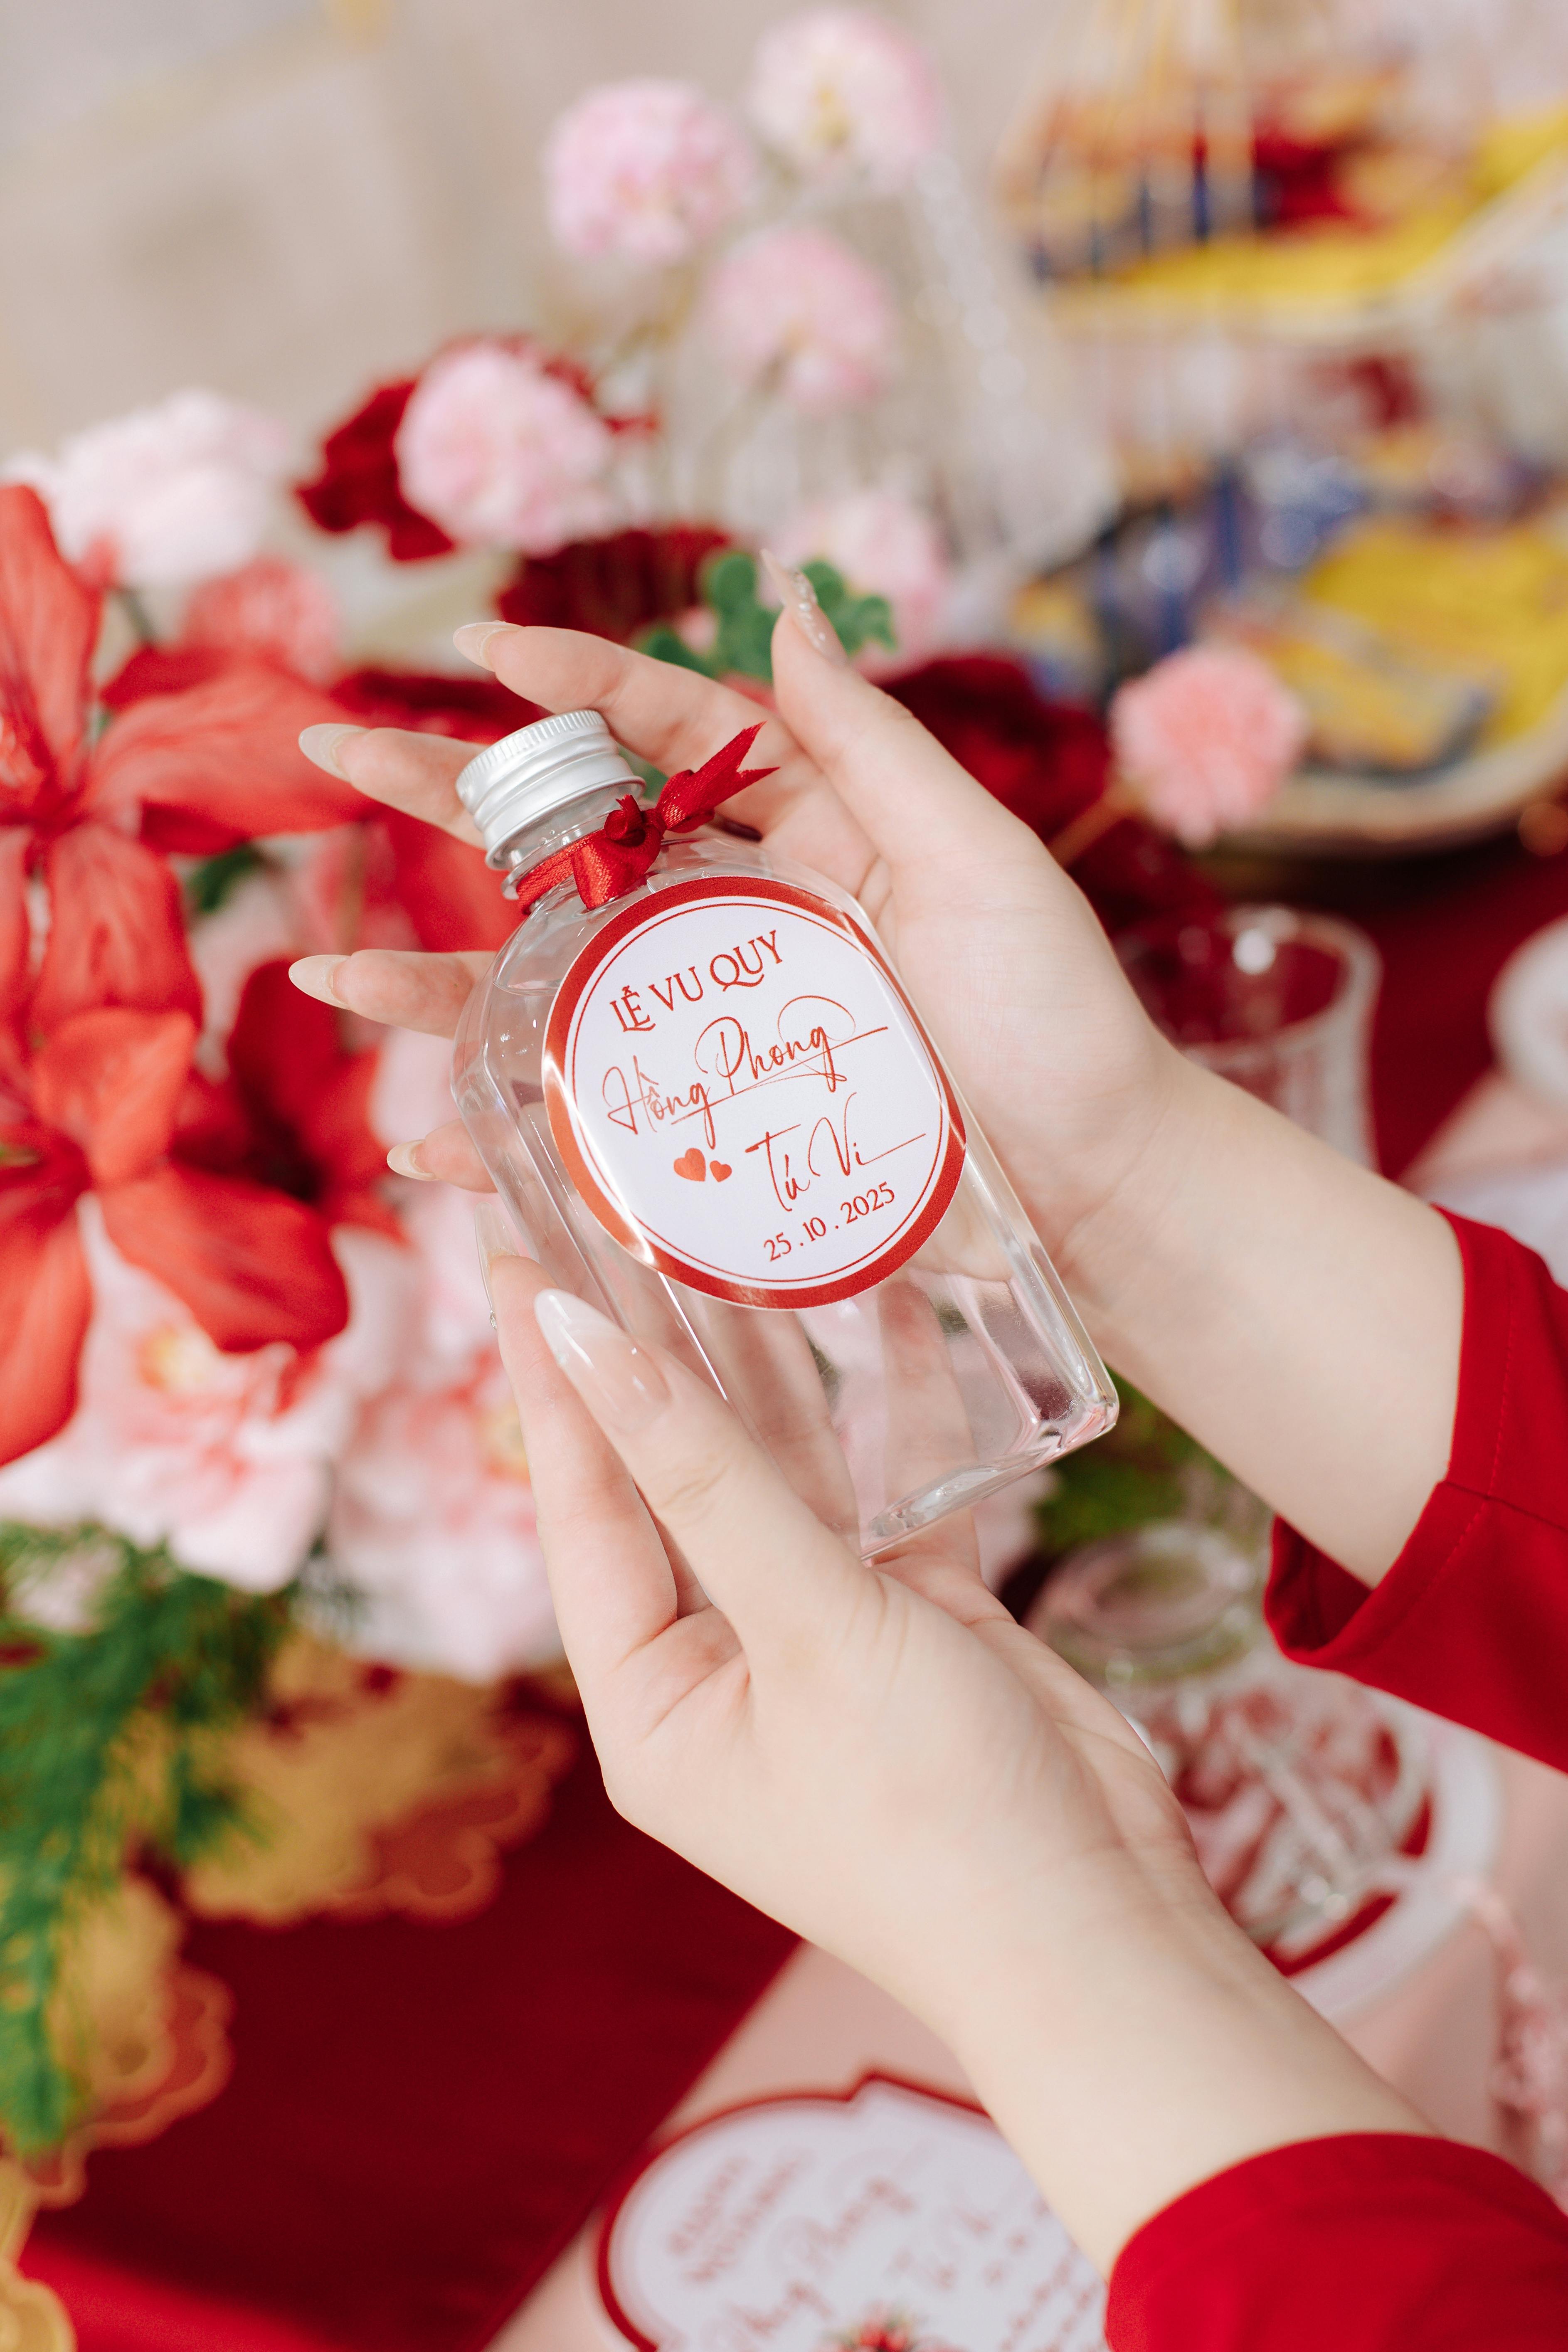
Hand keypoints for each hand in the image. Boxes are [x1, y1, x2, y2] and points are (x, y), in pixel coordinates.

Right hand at [292, 608, 1183, 1259]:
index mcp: (809, 832)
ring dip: (430, 987)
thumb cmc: (1058, 1018)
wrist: (1096, 1183)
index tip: (483, 646)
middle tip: (333, 749)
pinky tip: (426, 1142)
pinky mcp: (711, 1135)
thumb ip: (874, 746)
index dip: (577, 684)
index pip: (670, 734)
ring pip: (547, 993)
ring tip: (328, 981)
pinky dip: (501, 1139)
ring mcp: (712, 1031)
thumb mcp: (982, 860)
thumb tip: (786, 615)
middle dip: (448, 798)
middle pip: (570, 845)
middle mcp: (740, 920)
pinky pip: (583, 1128)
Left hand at [479, 1209, 1427, 2277]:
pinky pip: (885, 1493)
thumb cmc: (932, 1815)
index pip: (580, 1503)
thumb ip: (703, 1470)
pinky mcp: (912, 1619)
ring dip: (774, 1368)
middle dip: (659, 1354)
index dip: (554, 1375)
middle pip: (673, 1476)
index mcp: (652, 1700)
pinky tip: (895, 1313)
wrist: (1101, 1926)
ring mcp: (819, 1639)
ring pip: (781, 1472)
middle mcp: (721, 1665)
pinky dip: (895, 1414)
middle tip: (626, 1217)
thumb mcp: (806, 1627)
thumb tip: (580, 1340)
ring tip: (742, 1233)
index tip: (522, 1254)